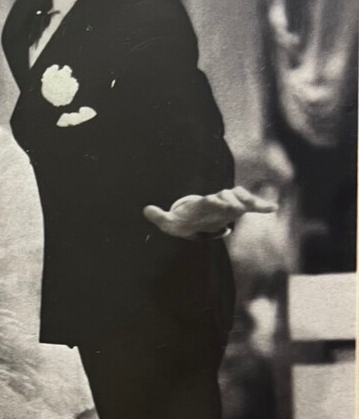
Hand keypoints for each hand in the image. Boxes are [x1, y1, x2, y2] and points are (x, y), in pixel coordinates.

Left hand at [143, 187, 277, 239]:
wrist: (195, 216)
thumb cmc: (183, 220)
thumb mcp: (169, 222)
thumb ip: (159, 216)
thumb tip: (145, 210)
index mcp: (201, 204)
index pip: (207, 201)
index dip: (211, 201)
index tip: (216, 201)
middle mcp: (216, 200)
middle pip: (226, 196)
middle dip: (232, 199)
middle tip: (239, 205)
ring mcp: (228, 204)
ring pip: (241, 198)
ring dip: (250, 201)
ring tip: (264, 206)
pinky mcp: (237, 209)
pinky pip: (250, 206)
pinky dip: (261, 206)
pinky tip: (273, 208)